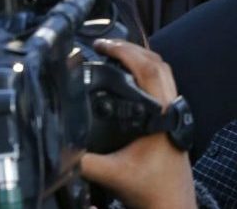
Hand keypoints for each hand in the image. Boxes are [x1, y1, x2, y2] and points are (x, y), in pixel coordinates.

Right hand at [80, 40, 195, 208]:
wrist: (173, 202)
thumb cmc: (152, 187)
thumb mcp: (112, 173)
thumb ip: (83, 160)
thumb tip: (60, 147)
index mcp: (162, 112)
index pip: (147, 68)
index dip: (125, 51)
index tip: (103, 44)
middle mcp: (171, 106)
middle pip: (158, 63)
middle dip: (131, 48)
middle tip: (105, 44)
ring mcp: (175, 110)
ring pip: (163, 71)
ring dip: (141, 57)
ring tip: (115, 53)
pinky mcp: (174, 117)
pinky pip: (163, 83)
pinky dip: (147, 71)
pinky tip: (129, 76)